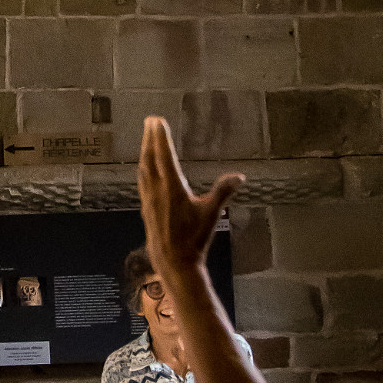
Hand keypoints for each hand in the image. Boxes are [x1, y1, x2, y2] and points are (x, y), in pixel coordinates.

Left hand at [138, 116, 243, 283]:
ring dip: (145, 151)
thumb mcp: (211, 214)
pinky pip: (142, 181)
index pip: (164, 156)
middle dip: (149, 138)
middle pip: (150, 158)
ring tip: (147, 138)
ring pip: (144, 169)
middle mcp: (157, 190)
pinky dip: (144, 167)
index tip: (157, 121)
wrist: (173, 261)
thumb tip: (239, 176)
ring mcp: (148, 199)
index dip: (160, 137)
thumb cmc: (194, 238)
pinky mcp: (146, 207)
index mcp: (172, 188)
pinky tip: (145, 167)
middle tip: (150, 120)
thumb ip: (223, 192)